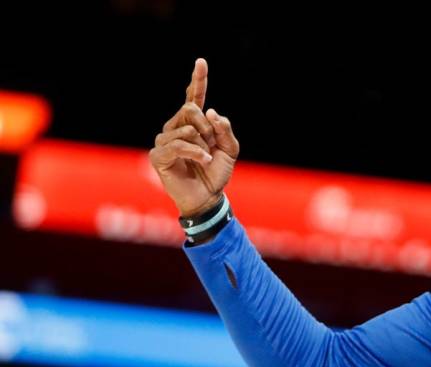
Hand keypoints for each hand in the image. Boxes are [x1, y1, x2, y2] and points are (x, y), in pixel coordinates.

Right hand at [149, 58, 239, 216]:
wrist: (209, 197)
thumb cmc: (217, 173)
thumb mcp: (230, 150)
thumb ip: (224, 129)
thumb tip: (211, 112)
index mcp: (194, 123)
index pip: (195, 97)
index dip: (198, 80)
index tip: (201, 62)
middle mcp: (176, 127)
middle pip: (190, 109)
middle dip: (207, 127)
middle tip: (212, 145)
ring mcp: (164, 140)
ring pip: (185, 128)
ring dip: (202, 144)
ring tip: (205, 158)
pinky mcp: (158, 155)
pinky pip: (177, 144)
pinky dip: (195, 152)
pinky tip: (203, 160)